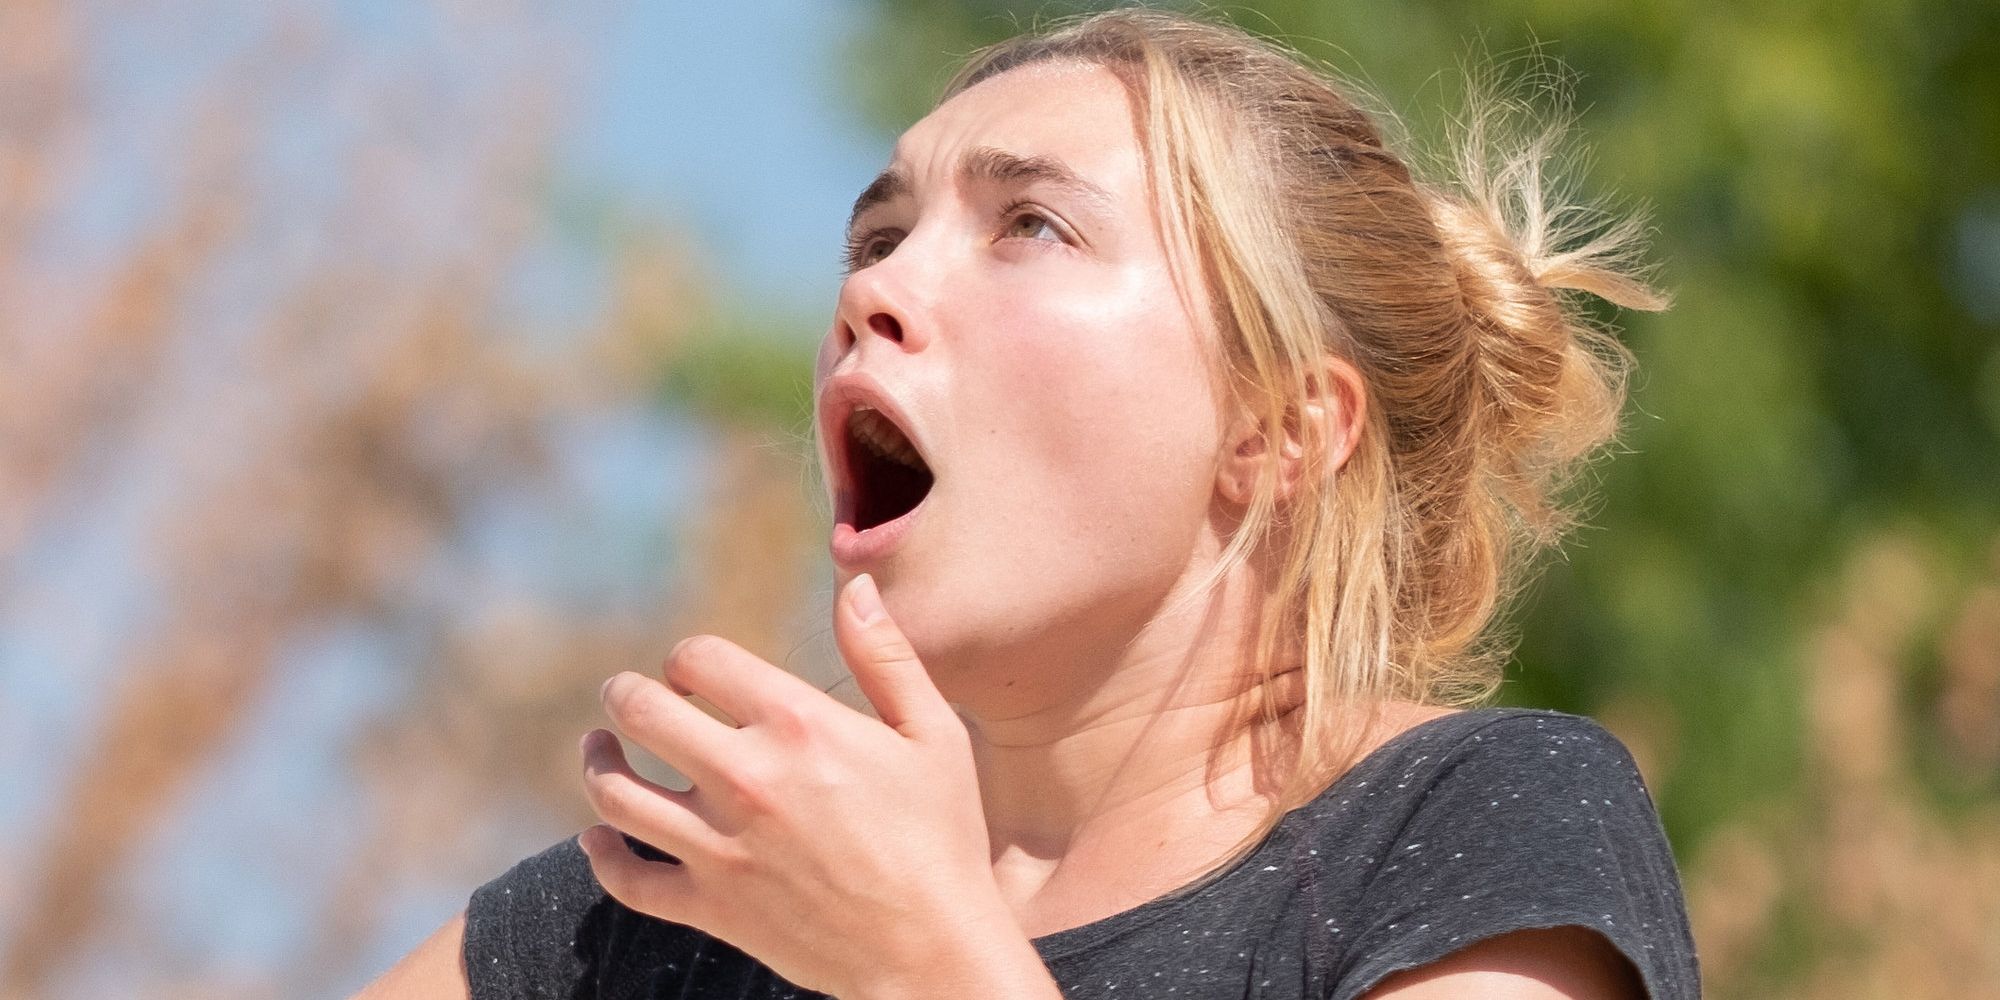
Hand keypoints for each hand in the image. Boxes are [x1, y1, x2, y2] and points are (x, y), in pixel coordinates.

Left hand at [577, 573, 1020, 997]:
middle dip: (623, 694)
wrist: (933, 952)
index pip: (701, 659)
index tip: (693, 672)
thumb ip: (886, 655)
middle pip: (640, 712)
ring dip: (596, 761)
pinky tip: (599, 835)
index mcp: (797, 725)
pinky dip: (601, 854)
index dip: (688, 658)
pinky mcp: (710, 907)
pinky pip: (627, 879)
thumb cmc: (943, 838)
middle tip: (623, 696)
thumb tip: (853, 584)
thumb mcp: (931, 734)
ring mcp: (719, 846)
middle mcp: (746, 778)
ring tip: (598, 749)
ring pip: (616, 791)